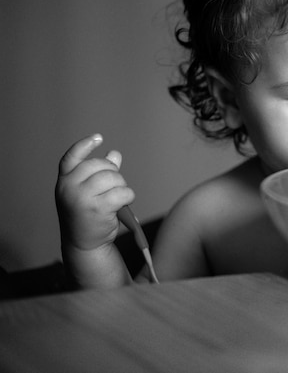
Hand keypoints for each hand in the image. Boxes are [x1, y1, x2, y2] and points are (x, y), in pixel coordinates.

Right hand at [55, 134, 134, 250]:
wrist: (84, 244)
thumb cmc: (88, 216)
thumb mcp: (89, 193)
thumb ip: (100, 173)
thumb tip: (114, 154)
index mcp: (64, 181)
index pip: (72, 157)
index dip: (85, 145)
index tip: (98, 137)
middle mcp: (68, 187)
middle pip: (100, 165)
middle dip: (113, 173)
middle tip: (114, 187)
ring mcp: (81, 197)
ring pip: (113, 177)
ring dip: (122, 186)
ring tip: (118, 199)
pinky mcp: (97, 208)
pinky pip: (122, 192)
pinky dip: (128, 196)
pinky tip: (124, 204)